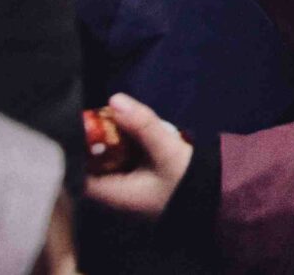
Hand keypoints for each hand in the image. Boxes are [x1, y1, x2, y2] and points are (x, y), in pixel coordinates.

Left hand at [84, 94, 193, 219]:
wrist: (218, 195)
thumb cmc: (187, 181)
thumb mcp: (167, 151)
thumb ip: (142, 125)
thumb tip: (114, 99)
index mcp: (114, 194)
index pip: (77, 173)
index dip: (75, 149)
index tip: (81, 124)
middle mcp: (117, 194)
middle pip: (93, 164)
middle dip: (98, 139)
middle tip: (103, 114)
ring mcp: (130, 188)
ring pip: (111, 159)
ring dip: (115, 140)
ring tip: (120, 118)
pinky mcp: (143, 180)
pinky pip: (126, 159)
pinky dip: (129, 145)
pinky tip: (137, 131)